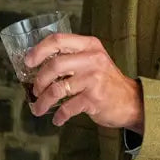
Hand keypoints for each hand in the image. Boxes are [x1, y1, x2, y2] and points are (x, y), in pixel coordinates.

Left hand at [26, 34, 142, 130]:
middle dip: (39, 81)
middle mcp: (92, 59)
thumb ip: (71, 57)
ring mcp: (94, 79)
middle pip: (54, 65)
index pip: (58, 40)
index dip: (38, 50)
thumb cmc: (105, 81)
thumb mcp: (92, 60)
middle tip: (35, 90)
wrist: (131, 101)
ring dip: (42, 101)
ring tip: (38, 108)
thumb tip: (37, 65)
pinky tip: (57, 119)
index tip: (28, 62)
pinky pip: (67, 108)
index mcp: (89, 45)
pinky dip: (59, 116)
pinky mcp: (94, 99)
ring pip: (57, 89)